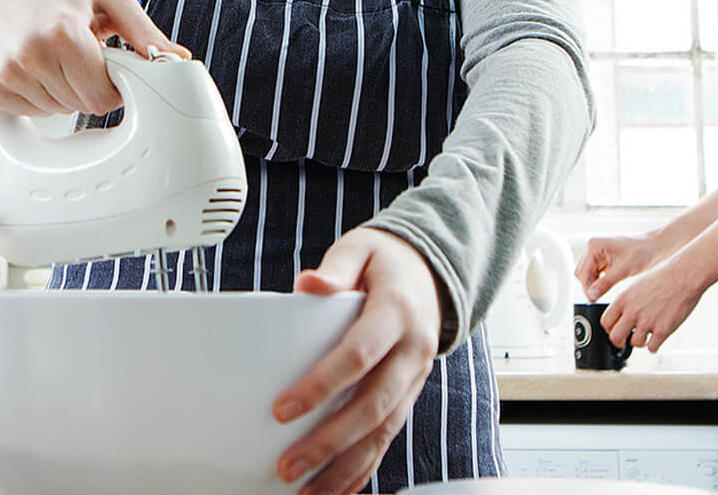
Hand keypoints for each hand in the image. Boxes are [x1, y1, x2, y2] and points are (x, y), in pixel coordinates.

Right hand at [0, 0, 186, 115]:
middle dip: (88, 87)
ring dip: (64, 93)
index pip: (102, 97)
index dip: (112, 86)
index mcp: (63, 33)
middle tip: (79, 59)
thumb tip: (177, 59)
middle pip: (81, 106)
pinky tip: (36, 70)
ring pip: (57, 111)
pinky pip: (32, 112)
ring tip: (56, 60)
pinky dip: (40, 97)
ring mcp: (7, 74)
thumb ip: (144, 33)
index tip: (106, 68)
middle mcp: (31, 55)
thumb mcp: (107, 2)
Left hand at [273, 228, 442, 494]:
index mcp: (398, 313)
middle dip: (329, 440)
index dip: (322, 385)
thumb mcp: (362, 248)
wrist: (433, 273)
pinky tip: (337, 488)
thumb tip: (310, 284)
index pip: (359, 356)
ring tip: (306, 490)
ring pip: (384, 432)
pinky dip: (364, 468)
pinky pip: (390, 438)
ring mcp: (415, 378)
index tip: (283, 409)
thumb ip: (337, 266)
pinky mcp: (410, 395)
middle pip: (372, 406)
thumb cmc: (387, 263)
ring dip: (344, 466)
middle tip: (288, 463)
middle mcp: (413, 351)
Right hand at [575, 233, 668, 302]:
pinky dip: (598, 282)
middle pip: (582, 273)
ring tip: (603, 293)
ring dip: (593, 284)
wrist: (655, 247)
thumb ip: (606, 282)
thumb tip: (592, 294)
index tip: (592, 299)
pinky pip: (594, 273)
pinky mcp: (602, 259)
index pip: (583, 271)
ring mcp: (597, 253)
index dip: (587, 287)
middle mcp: (593, 247)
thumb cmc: (643, 252)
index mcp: (595, 246)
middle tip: (598, 298)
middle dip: (589, 286)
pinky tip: (606, 287)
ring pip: (587, 274)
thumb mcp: (624, 270)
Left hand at [599, 257, 705, 353]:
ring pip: (635, 344)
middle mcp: (632, 312)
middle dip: (620, 342)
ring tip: (646, 336)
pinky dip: (654, 346)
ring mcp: (647, 322)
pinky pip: (652, 348)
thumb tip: (622, 314)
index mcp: (622, 300)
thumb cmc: (663, 277)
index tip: (615, 330)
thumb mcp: (636, 285)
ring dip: (640, 342)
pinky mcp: (662, 330)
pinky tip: (657, 339)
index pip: (605, 322)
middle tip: (626, 341)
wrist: (684, 276)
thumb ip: (627, 301)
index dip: (609, 329)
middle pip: (615, 338)